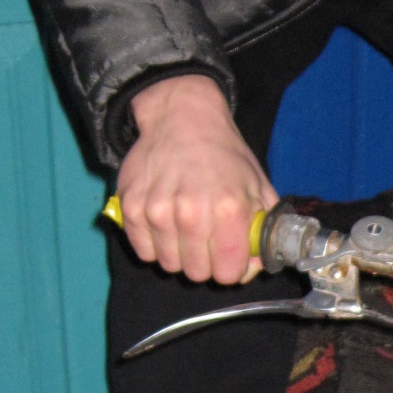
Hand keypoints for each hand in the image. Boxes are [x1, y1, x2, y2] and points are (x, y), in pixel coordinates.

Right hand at [115, 74, 277, 282]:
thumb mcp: (257, 187)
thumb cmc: (224, 154)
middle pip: (197, 274)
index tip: (228, 255)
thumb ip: (261, 232)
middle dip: (205, 262)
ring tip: (184, 227)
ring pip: (169, 265)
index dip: (230, 268)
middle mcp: (192, 212)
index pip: (227, 273)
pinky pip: (143, 251)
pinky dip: (154, 243)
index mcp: (229, 209)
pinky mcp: (131, 207)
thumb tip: (252, 269)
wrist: (182, 118)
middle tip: (205, 239)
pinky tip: (164, 222)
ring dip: (178, 253)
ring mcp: (157, 211)